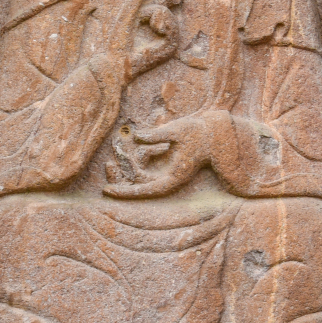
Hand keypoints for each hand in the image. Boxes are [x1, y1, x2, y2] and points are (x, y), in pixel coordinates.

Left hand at [100, 0, 185, 79]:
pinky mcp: (170, 45)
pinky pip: (170, 24)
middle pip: (167, 4)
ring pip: (165, 12)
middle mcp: (157, 25)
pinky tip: (157, 27)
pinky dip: (163, 21)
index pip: (159, 1)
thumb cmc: (119, 41)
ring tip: (147, 21)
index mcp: (146, 18)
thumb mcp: (127, 14)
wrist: (119, 60)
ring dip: (155, 11)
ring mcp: (164, 35)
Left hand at [101, 113, 215, 198]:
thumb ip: (157, 134)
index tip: (108, 191)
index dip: (126, 192)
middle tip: (107, 165)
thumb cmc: (198, 132)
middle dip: (123, 176)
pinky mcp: (166, 165)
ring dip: (129, 164)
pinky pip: (147, 164)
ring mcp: (167, 173)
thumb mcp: (177, 130)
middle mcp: (169, 179)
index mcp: (174, 178)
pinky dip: (139, 156)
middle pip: (140, 184)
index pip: (146, 190)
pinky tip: (135, 143)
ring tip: (117, 150)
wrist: (215, 133)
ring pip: (142, 174)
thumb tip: (136, 136)